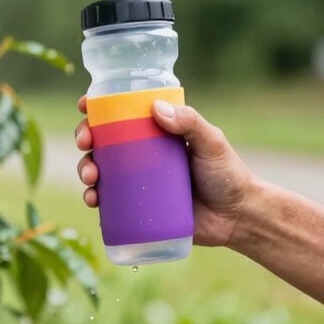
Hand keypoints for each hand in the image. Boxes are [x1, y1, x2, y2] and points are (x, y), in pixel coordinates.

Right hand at [75, 96, 259, 246]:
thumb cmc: (228, 175)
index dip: (99, 109)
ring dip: (85, 169)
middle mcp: (143, 155)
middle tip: (85, 142)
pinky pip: (110, 203)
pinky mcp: (139, 209)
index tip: (85, 105)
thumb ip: (190, 123)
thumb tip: (156, 108)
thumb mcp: (211, 142)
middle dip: (85, 138)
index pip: (123, 115)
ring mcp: (139, 183)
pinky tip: (92, 201)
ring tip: (91, 178)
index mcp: (158, 133)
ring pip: (101, 171)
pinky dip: (95, 199)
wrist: (238, 218)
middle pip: (103, 141)